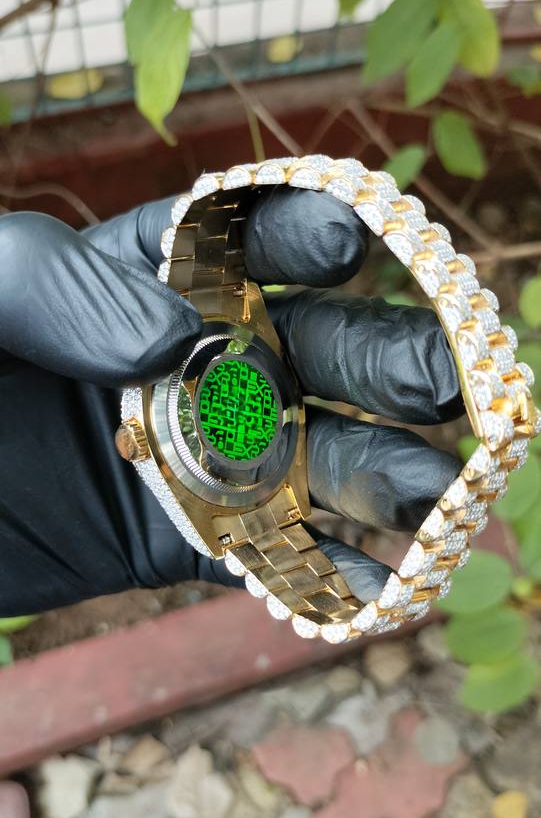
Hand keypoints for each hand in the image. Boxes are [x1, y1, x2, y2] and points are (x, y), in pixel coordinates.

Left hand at [0, 186, 462, 615]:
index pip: (235, 242)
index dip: (296, 234)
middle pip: (306, 352)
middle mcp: (181, 361)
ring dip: (381, 477)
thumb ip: (50, 287)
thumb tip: (173, 335)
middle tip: (455, 374)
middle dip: (384, 361)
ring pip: (306, 461)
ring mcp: (187, 453)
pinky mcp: (171, 540)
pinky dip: (321, 571)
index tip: (348, 238)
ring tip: (445, 494)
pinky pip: (260, 554)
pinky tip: (378, 583)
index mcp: (131, 279)